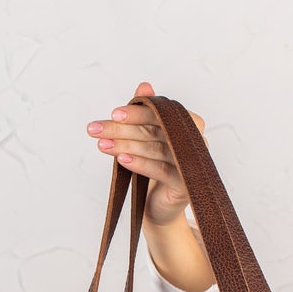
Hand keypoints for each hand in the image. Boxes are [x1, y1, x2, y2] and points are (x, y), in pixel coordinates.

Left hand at [85, 81, 206, 226]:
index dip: (136, 112)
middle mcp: (196, 141)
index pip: (160, 113)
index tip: (112, 113)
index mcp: (189, 123)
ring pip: (157, 149)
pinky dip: (141, 164)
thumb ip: (146, 112)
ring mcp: (192, 163)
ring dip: (127, 145)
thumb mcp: (146, 137)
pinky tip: (122, 159)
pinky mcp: (187, 184)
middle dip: (123, 129)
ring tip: (103, 145)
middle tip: (96, 129)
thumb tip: (144, 86)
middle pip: (155, 130)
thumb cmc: (153, 166)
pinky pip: (162, 170)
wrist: (158, 205)